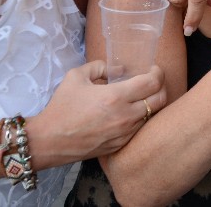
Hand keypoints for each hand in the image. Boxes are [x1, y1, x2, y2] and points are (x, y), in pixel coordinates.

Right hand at [33, 62, 165, 164]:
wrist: (49, 141)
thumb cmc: (62, 107)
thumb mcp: (76, 76)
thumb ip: (99, 66)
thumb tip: (118, 69)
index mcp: (115, 97)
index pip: (153, 83)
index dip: (157, 73)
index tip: (152, 69)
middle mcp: (125, 116)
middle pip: (161, 99)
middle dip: (161, 87)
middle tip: (152, 82)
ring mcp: (124, 133)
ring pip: (152, 115)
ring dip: (151, 103)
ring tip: (140, 96)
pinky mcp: (120, 145)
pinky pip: (139, 128)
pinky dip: (140, 118)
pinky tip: (129, 112)